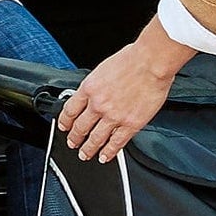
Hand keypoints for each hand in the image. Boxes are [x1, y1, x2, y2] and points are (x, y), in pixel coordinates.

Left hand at [57, 18, 195, 162]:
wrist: (151, 62)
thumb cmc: (133, 59)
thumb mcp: (104, 68)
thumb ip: (98, 83)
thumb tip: (95, 92)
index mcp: (89, 88)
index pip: (70, 110)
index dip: (65, 121)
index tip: (64, 126)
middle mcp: (98, 104)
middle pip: (80, 127)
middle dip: (74, 138)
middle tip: (72, 143)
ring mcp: (113, 117)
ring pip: (95, 139)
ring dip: (88, 149)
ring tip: (85, 154)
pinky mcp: (130, 125)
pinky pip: (116, 143)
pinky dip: (109, 152)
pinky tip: (105, 156)